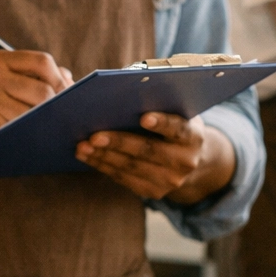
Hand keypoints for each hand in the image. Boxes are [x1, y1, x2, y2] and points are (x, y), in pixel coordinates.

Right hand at [0, 50, 72, 155]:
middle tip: (64, 115)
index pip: (42, 62)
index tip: (68, 91)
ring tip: (52, 126)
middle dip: (58, 105)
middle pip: (43, 90)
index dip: (60, 78)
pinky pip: (22, 130)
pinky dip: (33, 134)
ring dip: (47, 121)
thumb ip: (28, 73)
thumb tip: (69, 77)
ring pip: (35, 113)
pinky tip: (36, 136)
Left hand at [76, 112, 234, 203]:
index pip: (178, 128)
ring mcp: (171, 180)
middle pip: (149, 151)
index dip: (161, 123)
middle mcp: (185, 161)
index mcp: (193, 136)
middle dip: (119, 142)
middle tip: (94, 135)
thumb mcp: (174, 110)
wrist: (189, 158)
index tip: (144, 117)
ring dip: (104, 156)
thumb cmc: (173, 123)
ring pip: (132, 167)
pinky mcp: (154, 192)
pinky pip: (124, 179)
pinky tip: (87, 156)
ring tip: (83, 146)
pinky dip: (103, 166)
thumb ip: (156, 100)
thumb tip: (122, 85)